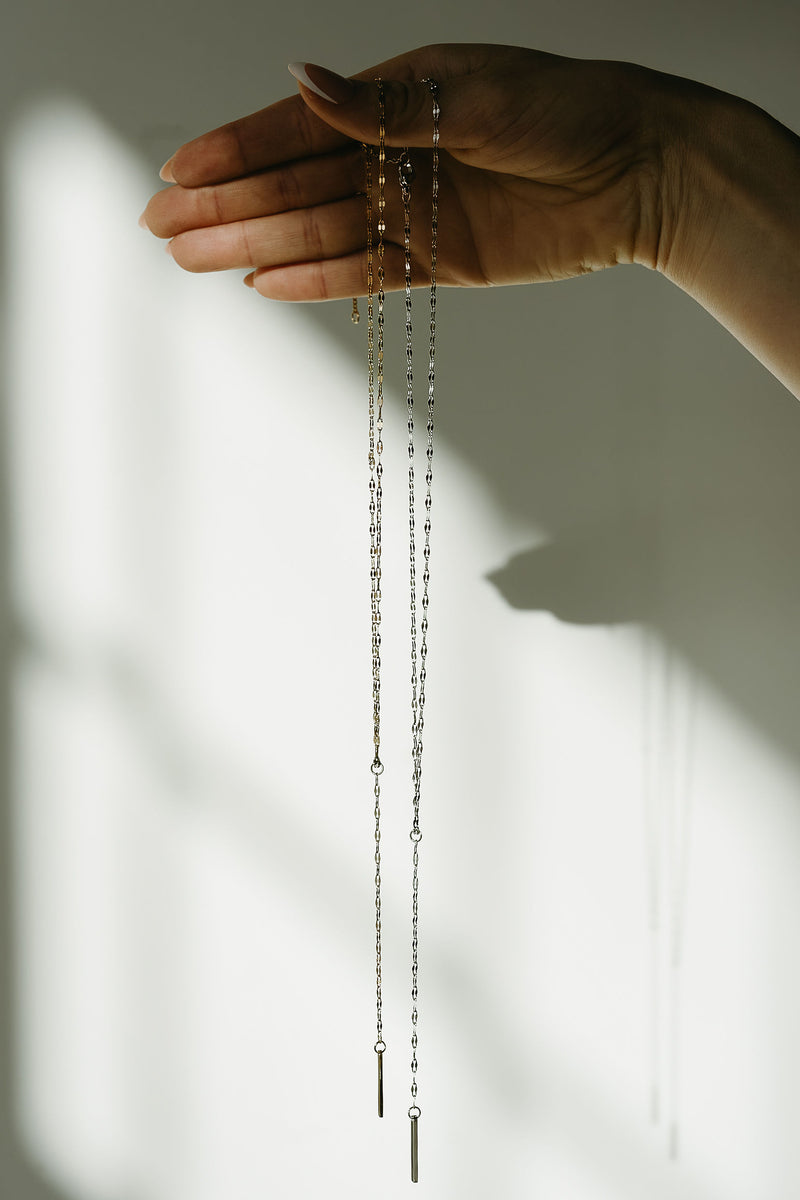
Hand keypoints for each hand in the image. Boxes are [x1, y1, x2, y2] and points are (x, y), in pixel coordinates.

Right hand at [140, 44, 669, 299]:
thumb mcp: (474, 97)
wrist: (642, 170)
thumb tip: (302, 79)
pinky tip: (266, 285)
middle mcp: (395, 155)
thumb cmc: (568, 112)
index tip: (177, 170)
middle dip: (226, 203)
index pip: (297, 127)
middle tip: (158, 224)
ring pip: (319, 232)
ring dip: (256, 244)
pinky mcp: (441, 260)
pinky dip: (319, 280)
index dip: (235, 150)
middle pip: (294, 184)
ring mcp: (415, 210)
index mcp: (396, 99)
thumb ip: (385, 107)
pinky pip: (367, 274)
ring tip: (191, 258)